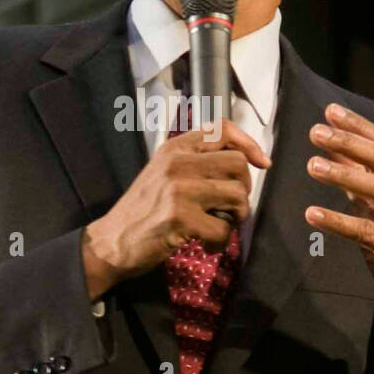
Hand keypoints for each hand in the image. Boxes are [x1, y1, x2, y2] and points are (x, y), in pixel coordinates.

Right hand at [83, 120, 270, 297]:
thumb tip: (244, 161)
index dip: (248, 144)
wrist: (112, 241)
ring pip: (237, 196)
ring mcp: (179, 190)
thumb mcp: (163, 173)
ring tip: (218, 226)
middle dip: (244, 190)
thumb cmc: (141, 210)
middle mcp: (177, 163)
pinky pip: (223, 228)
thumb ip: (195, 162)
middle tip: (231, 206)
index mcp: (173, 149)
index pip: (221, 129)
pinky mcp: (181, 218)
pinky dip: (220, 242)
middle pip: (238, 164)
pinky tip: (206, 244)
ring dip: (235, 217)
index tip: (262, 163)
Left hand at [305, 102, 373, 341]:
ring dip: (343, 173)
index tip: (329, 110)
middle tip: (315, 132)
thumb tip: (333, 147)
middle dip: (348, 141)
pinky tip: (312, 214)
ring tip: (311, 165)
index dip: (358, 125)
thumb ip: (356, 176)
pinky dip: (337, 220)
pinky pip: (364, 231)